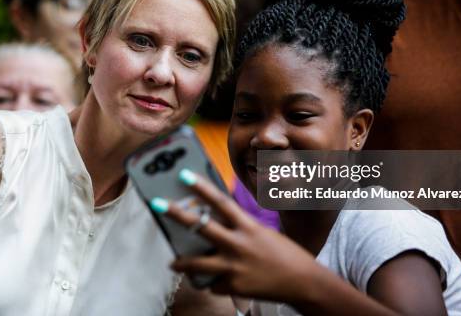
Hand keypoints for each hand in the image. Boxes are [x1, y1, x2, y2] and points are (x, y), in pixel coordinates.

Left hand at [150, 169, 319, 303]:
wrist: (303, 282)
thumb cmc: (283, 254)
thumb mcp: (261, 234)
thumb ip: (238, 229)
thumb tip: (213, 226)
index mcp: (248, 226)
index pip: (221, 201)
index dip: (201, 186)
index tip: (183, 174)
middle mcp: (239, 244)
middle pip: (201, 227)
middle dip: (176, 214)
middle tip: (157, 204)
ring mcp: (234, 266)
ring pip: (197, 263)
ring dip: (182, 262)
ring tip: (173, 262)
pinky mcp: (234, 286)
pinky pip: (214, 284)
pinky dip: (214, 282)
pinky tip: (218, 281)